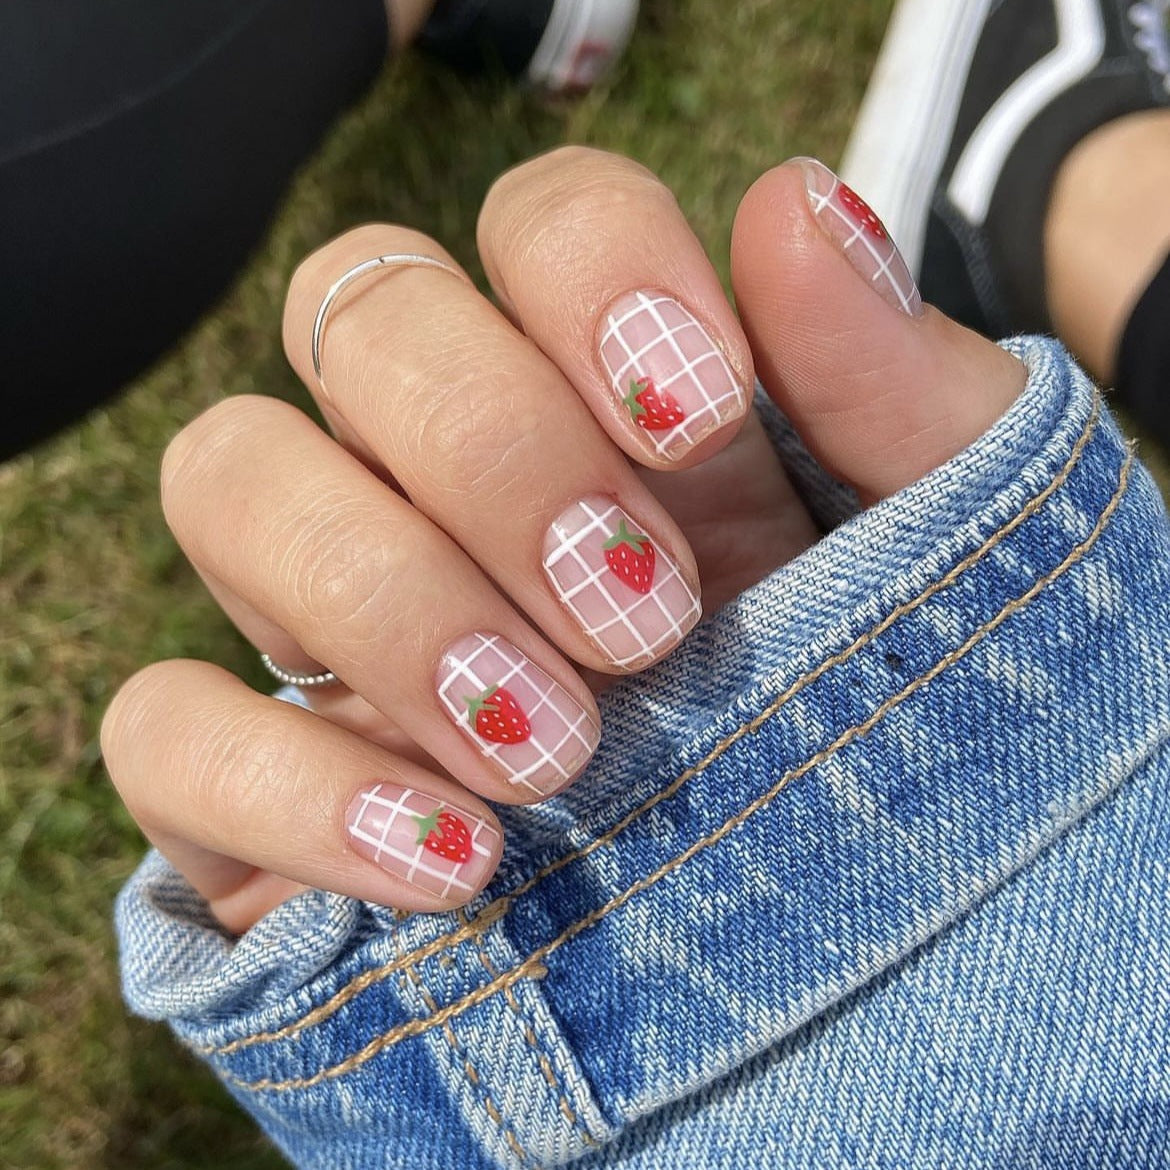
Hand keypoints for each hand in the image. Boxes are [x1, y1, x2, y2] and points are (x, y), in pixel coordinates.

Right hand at [101, 149, 1023, 931]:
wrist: (815, 949)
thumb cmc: (868, 725)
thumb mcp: (932, 560)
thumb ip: (889, 391)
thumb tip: (801, 208)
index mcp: (605, 395)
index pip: (539, 223)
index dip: (593, 278)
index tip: (697, 418)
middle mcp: (444, 473)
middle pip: (362, 319)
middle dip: (495, 453)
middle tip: (644, 621)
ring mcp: (329, 617)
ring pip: (229, 475)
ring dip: (388, 601)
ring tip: (555, 754)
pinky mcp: (254, 782)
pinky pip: (163, 726)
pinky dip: (286, 786)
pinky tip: (452, 862)